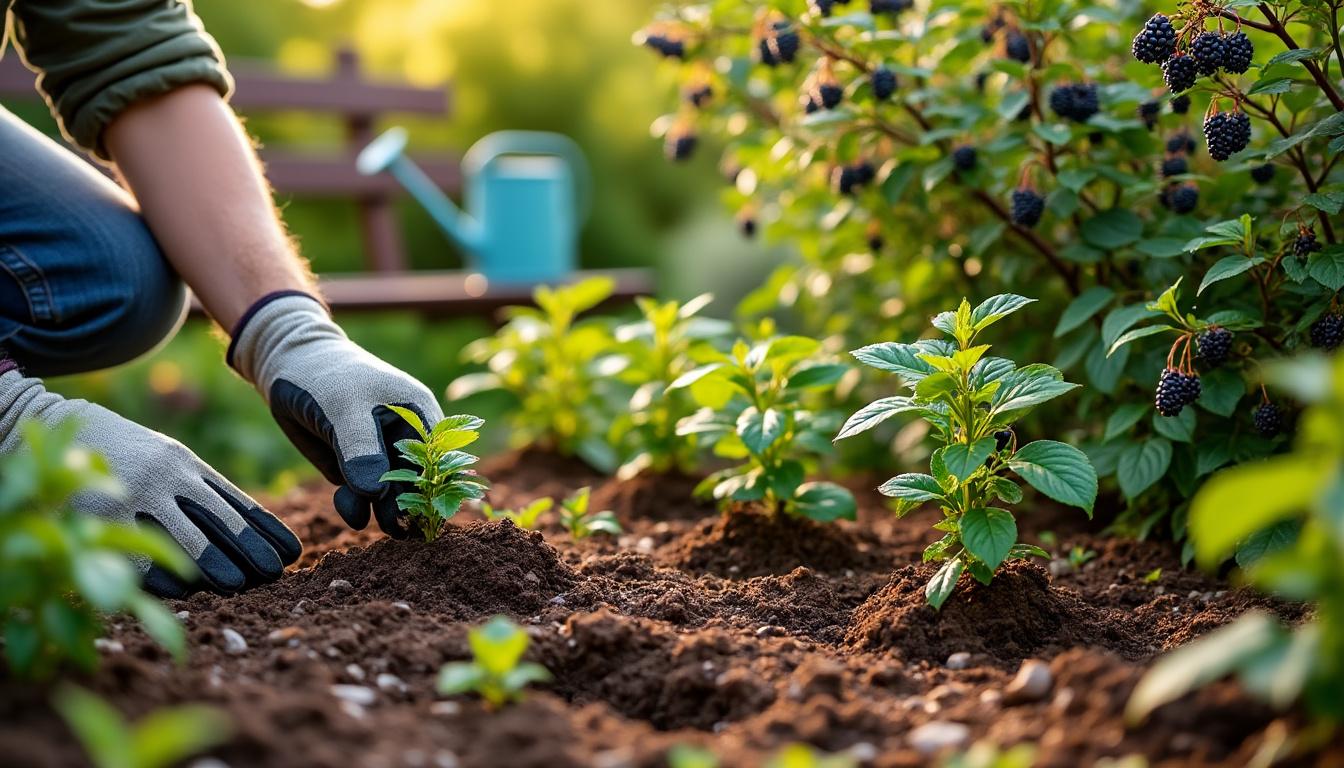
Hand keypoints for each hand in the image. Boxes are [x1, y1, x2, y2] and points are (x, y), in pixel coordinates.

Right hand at [0, 371, 301, 596]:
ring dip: (213, 563)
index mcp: (187, 466)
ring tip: (239, 584)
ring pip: (182, 535)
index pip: (237, 502)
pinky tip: (181, 589)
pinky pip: (132, 546)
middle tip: (276, 573)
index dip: (266, 529)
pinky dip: (158, 571)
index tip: (294, 551)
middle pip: (219, 519)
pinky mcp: (100, 511)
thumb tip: (241, 526)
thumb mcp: (166, 458)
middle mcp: (168, 477)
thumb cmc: (123, 451)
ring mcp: (135, 493)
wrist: (56, 424)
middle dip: (250, 548)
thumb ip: (198, 487)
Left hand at [230, 293, 444, 537]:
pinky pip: (362, 497)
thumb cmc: (326, 377)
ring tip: (373, 523)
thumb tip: (374, 495)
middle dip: (410, 506)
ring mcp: (381, 456)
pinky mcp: (355, 469)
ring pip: (390, 495)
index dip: (437, 486)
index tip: (425, 511)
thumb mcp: (344, 408)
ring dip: (383, 513)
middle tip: (399, 530)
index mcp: (420, 416)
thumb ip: (361, 449)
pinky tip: (348, 508)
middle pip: (418, 482)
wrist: (288, 368)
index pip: (439, 458)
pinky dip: (356, 507)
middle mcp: (406, 439)